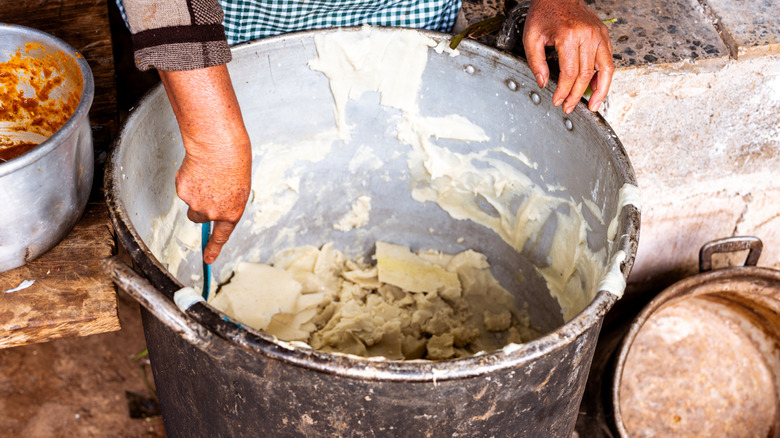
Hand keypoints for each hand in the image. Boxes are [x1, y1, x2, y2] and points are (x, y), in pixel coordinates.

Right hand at [159, 65, 251, 263]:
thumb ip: (227, 201)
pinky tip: (197, 167)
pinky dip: (188, 178)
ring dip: (195, 191)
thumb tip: (215, 204)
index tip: (208, 259)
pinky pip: (183, 188)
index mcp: (232, 213)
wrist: (218, 145)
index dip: (213, 249)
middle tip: (209, 187)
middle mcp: (213, 213)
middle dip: (201, 205)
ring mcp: (196, 203)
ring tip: (206, 173)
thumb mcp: (240, 186)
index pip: (221, 236)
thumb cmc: (234, 160)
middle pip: (199, 217)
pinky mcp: (183, 191)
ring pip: (190, 202)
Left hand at [523, 0, 613, 112]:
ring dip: (600, 91)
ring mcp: (598, 34)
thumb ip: (536, 63)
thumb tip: (544, 84)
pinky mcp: (604, 35)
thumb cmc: (544, 14)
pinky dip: (605, 76)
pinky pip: (608, 60)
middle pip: (586, 74)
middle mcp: (587, 35)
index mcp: (568, 36)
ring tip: (593, 105)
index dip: (563, 91)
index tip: (557, 101)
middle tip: (569, 107)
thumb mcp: (531, 38)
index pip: (569, 73)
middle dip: (577, 95)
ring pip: (605, 69)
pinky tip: (598, 87)